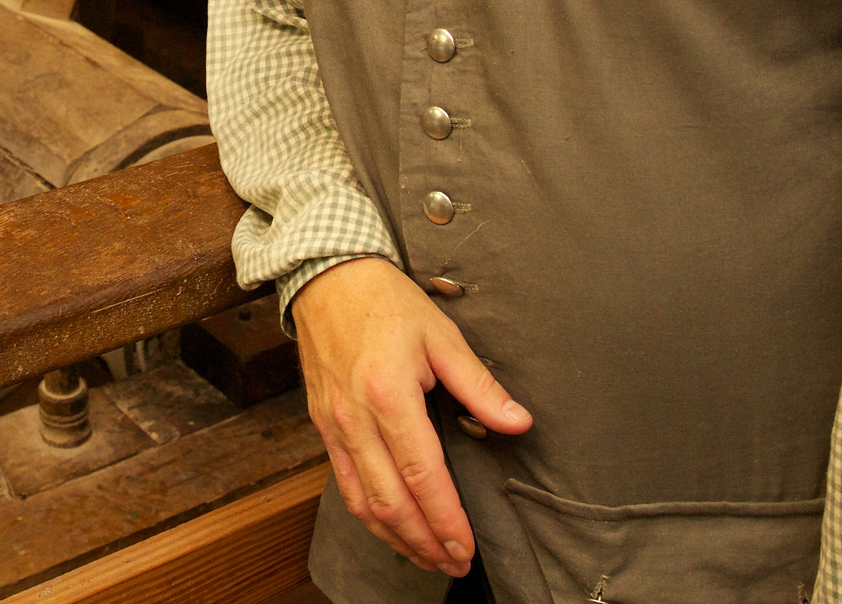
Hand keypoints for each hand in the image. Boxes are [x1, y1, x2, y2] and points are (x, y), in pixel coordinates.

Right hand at [290, 257, 530, 577]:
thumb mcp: (442, 335)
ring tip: (428, 558)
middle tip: (455, 563)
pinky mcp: (323, 425)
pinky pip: (344, 484)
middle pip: (389, 501)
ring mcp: (334, 424)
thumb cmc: (385, 301)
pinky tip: (391, 528)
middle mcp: (356, 416)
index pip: (421, 474)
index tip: (467, 546)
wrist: (325, 276)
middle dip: (425, 542)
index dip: (446, 519)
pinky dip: (369, 515)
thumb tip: (519, 422)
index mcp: (389, 393)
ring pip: (362, 502)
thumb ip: (480, 386)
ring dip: (396, 538)